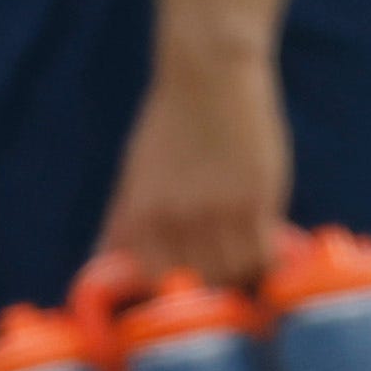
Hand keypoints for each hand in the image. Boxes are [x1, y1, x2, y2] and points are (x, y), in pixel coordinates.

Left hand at [98, 43, 289, 288]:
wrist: (211, 79)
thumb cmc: (170, 124)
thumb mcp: (134, 173)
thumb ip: (122, 221)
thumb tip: (99, 261)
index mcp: (139, 215)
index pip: (153, 281)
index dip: (171, 291)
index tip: (187, 288)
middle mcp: (174, 220)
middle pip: (197, 283)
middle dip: (210, 286)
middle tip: (225, 275)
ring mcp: (216, 213)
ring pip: (233, 274)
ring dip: (241, 274)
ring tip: (247, 259)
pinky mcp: (255, 201)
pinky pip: (263, 256)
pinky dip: (267, 261)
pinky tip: (270, 250)